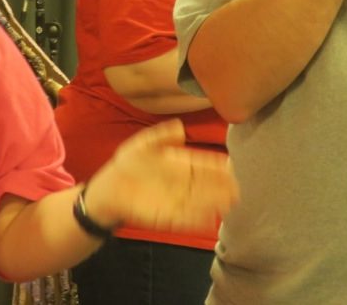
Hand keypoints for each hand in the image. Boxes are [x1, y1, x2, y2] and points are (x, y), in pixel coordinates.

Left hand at [83, 119, 237, 233]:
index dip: (217, 167)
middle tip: (237, 188)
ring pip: (200, 202)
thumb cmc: (127, 163)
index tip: (230, 166)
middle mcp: (181, 183)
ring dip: (214, 203)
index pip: (203, 165)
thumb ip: (161, 135)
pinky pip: (185, 219)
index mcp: (179, 164)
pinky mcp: (166, 216)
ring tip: (229, 203)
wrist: (109, 188)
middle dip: (222, 187)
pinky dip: (197, 220)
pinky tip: (209, 219)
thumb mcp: (143, 144)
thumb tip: (180, 127)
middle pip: (206, 185)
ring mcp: (175, 200)